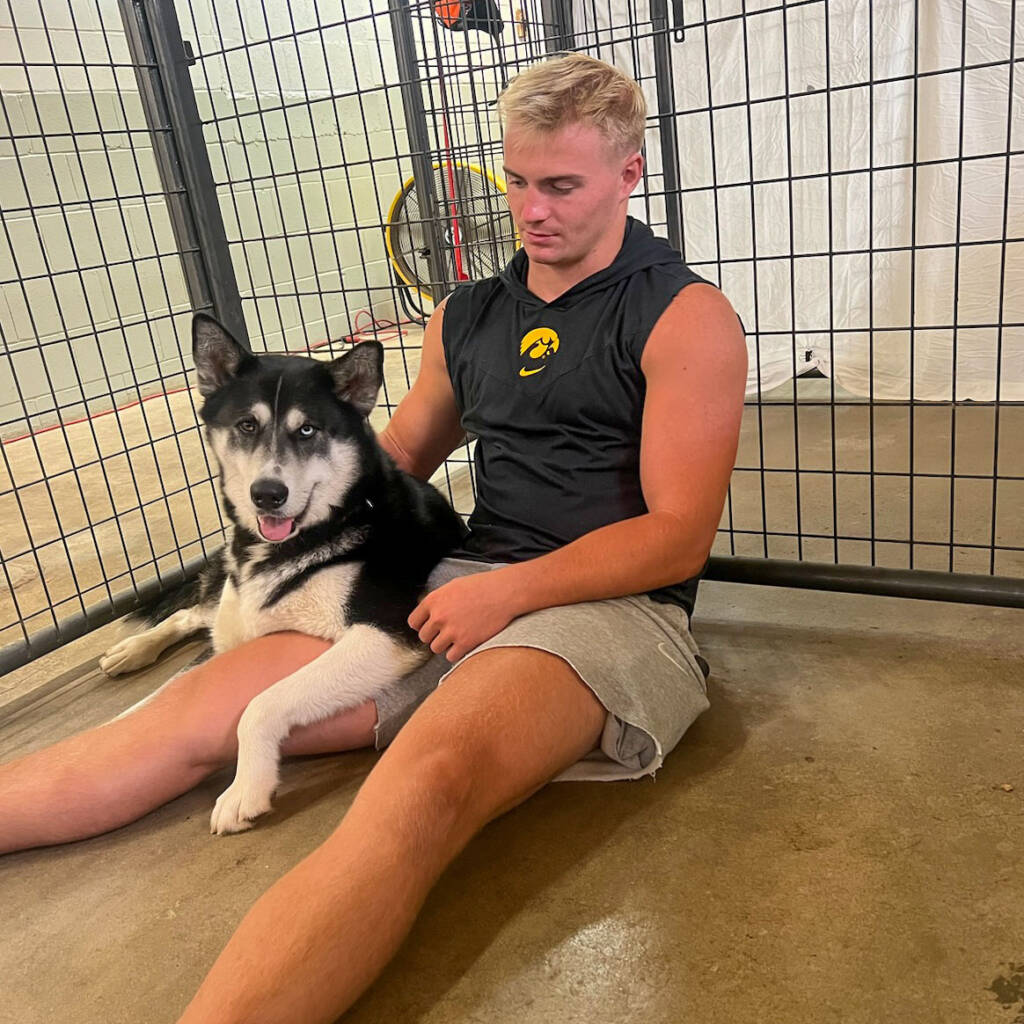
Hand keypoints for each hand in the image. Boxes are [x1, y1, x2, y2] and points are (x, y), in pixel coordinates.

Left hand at [408, 569, 522, 662]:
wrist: (504, 593)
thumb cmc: (482, 586)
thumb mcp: (454, 586)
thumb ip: (438, 600)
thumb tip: (428, 612)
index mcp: (434, 600)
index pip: (414, 622)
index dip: (422, 625)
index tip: (430, 627)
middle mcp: (439, 616)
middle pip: (424, 637)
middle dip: (434, 635)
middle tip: (447, 631)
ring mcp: (452, 631)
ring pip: (436, 648)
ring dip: (445, 645)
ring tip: (458, 637)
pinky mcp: (465, 642)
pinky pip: (451, 656)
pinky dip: (457, 652)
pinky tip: (465, 643)